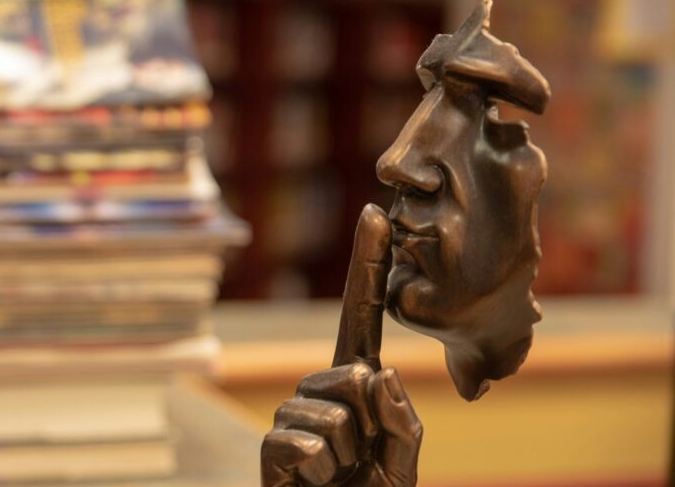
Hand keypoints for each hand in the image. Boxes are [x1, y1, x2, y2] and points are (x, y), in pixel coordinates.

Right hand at [261, 204, 422, 485]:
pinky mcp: (271, 444)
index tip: (376, 214)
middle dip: (368, 426)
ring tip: (339, 476)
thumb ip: (402, 420)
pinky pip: (303, 445)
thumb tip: (374, 372)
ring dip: (346, 456)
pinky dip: (319, 473)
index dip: (368, 266)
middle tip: (360, 461)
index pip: (363, 314)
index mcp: (358, 380)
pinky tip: (316, 484)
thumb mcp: (403, 461)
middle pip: (352, 375)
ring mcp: (293, 414)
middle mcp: (321, 387)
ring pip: (332, 417)